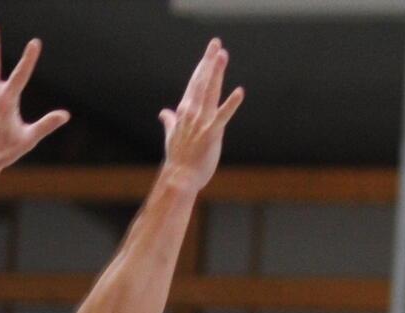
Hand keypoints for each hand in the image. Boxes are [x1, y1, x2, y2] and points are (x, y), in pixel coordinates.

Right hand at [159, 39, 243, 193]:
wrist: (179, 178)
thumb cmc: (179, 159)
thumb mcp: (172, 136)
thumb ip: (170, 121)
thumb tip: (164, 112)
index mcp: (185, 111)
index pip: (195, 83)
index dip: (203, 67)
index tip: (209, 53)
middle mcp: (192, 112)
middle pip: (202, 81)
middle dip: (209, 62)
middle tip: (216, 43)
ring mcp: (201, 122)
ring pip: (209, 92)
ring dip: (216, 73)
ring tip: (222, 56)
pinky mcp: (211, 134)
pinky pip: (222, 116)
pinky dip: (231, 104)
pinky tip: (240, 92)